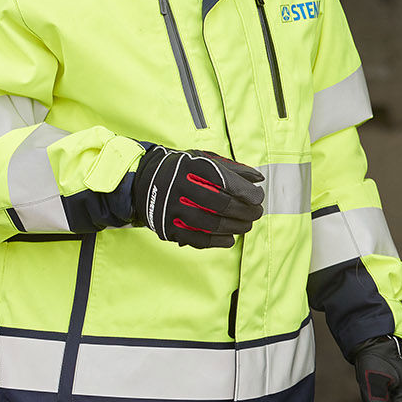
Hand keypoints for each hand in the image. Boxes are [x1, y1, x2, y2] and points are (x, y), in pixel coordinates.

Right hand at [135, 146, 264, 247]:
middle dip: (245, 211)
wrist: (142, 181)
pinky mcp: (166, 226)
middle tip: (257, 213)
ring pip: (210, 223)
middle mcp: (179, 186)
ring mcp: (171, 208)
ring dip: (234, 227)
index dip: (246, 191)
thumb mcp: (203, 159)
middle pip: (220, 204)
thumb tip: (259, 179)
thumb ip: (232, 168)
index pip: (225, 180)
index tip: (258, 197)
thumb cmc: (182, 169)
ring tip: (246, 226)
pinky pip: (195, 238)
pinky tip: (229, 239)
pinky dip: (216, 241)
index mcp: (191, 166)